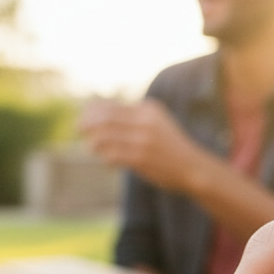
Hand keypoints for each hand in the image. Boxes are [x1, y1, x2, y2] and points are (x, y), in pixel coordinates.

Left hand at [79, 98, 206, 190]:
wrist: (193, 167)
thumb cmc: (170, 147)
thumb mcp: (156, 123)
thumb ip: (134, 117)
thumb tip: (100, 115)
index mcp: (148, 109)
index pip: (111, 105)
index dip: (92, 111)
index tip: (84, 117)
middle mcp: (145, 121)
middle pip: (104, 119)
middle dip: (87, 124)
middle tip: (79, 130)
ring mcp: (143, 140)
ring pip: (105, 137)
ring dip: (94, 143)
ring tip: (92, 148)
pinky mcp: (141, 158)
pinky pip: (112, 155)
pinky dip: (105, 158)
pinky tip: (108, 162)